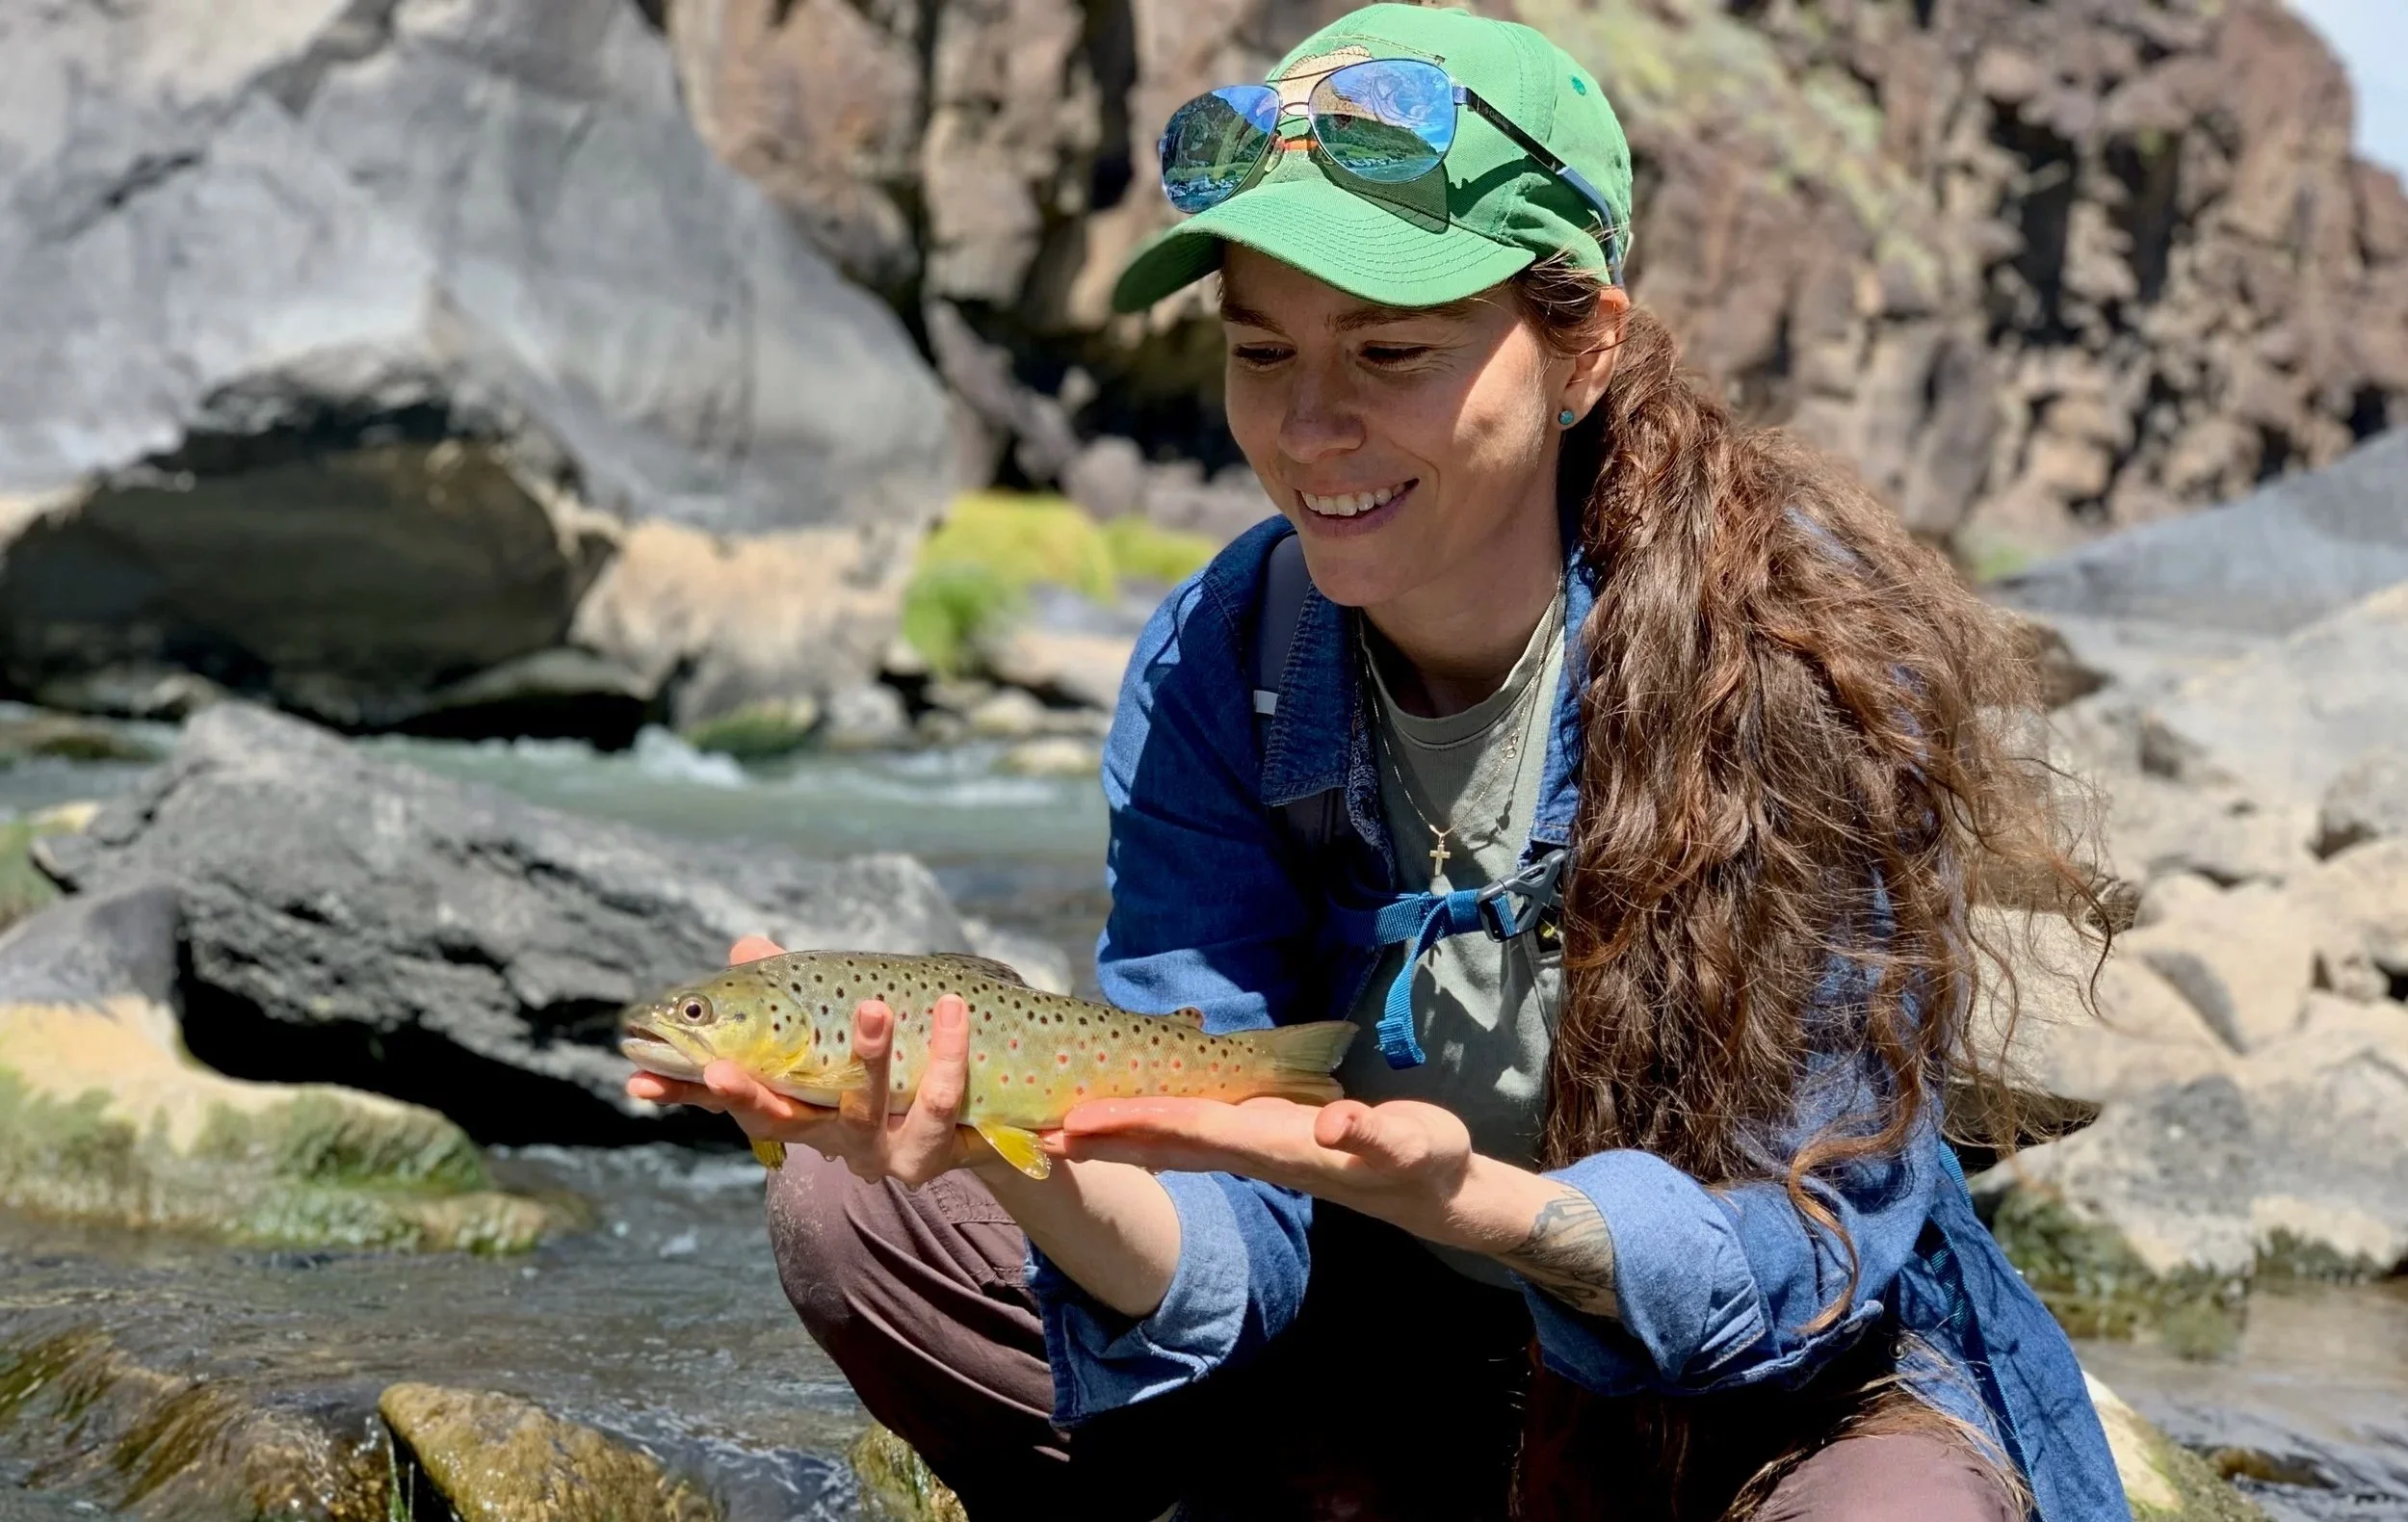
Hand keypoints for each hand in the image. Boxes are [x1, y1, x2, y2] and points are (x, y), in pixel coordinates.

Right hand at [623, 936, 981, 1185]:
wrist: (973, 1126)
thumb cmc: (888, 1070)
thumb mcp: (837, 1027)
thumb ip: (791, 989)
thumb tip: (745, 944)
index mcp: (793, 1103)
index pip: (725, 1100)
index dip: (680, 1091)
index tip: (637, 1080)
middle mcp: (824, 1134)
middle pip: (778, 1119)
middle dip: (746, 1096)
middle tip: (720, 1065)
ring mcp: (875, 1149)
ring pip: (864, 1109)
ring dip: (867, 1057)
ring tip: (874, 1007)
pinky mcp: (928, 1152)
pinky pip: (938, 1101)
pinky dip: (947, 1053)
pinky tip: (951, 1008)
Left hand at [1051, 1094, 1498, 1249]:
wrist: (1435, 1188)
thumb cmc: (1424, 1161)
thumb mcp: (1412, 1144)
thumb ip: (1372, 1135)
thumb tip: (1333, 1127)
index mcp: (1278, 1147)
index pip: (1193, 1131)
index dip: (1136, 1123)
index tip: (1081, 1120)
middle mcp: (1256, 1149)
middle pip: (1165, 1140)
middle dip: (1103, 1135)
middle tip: (1036, 1128)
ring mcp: (1258, 1147)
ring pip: (1173, 1139)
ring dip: (1118, 1133)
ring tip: (1061, 1126)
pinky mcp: (1266, 1139)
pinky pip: (1195, 1130)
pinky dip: (1153, 1123)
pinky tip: (1125, 1120)